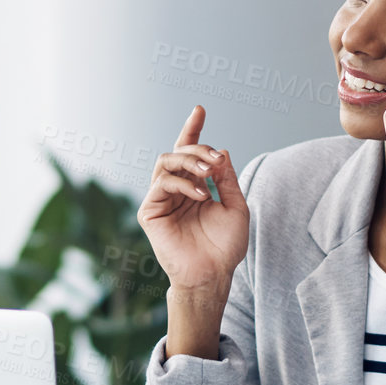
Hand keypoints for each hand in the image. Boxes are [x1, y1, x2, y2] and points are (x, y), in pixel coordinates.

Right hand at [138, 105, 248, 298]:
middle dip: (198, 148)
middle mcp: (175, 190)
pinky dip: (183, 183)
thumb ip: (227, 178)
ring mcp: (161, 200)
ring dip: (189, 160)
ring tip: (209, 173)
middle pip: (178, 152)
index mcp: (194, 187)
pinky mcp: (150, 212)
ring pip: (166, 161)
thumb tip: (221, 150)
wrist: (213, 274)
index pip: (190, 153)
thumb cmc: (225, 246)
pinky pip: (162, 183)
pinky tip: (201, 195)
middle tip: (215, 159)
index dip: (193, 130)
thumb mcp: (236, 206)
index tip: (200, 109)